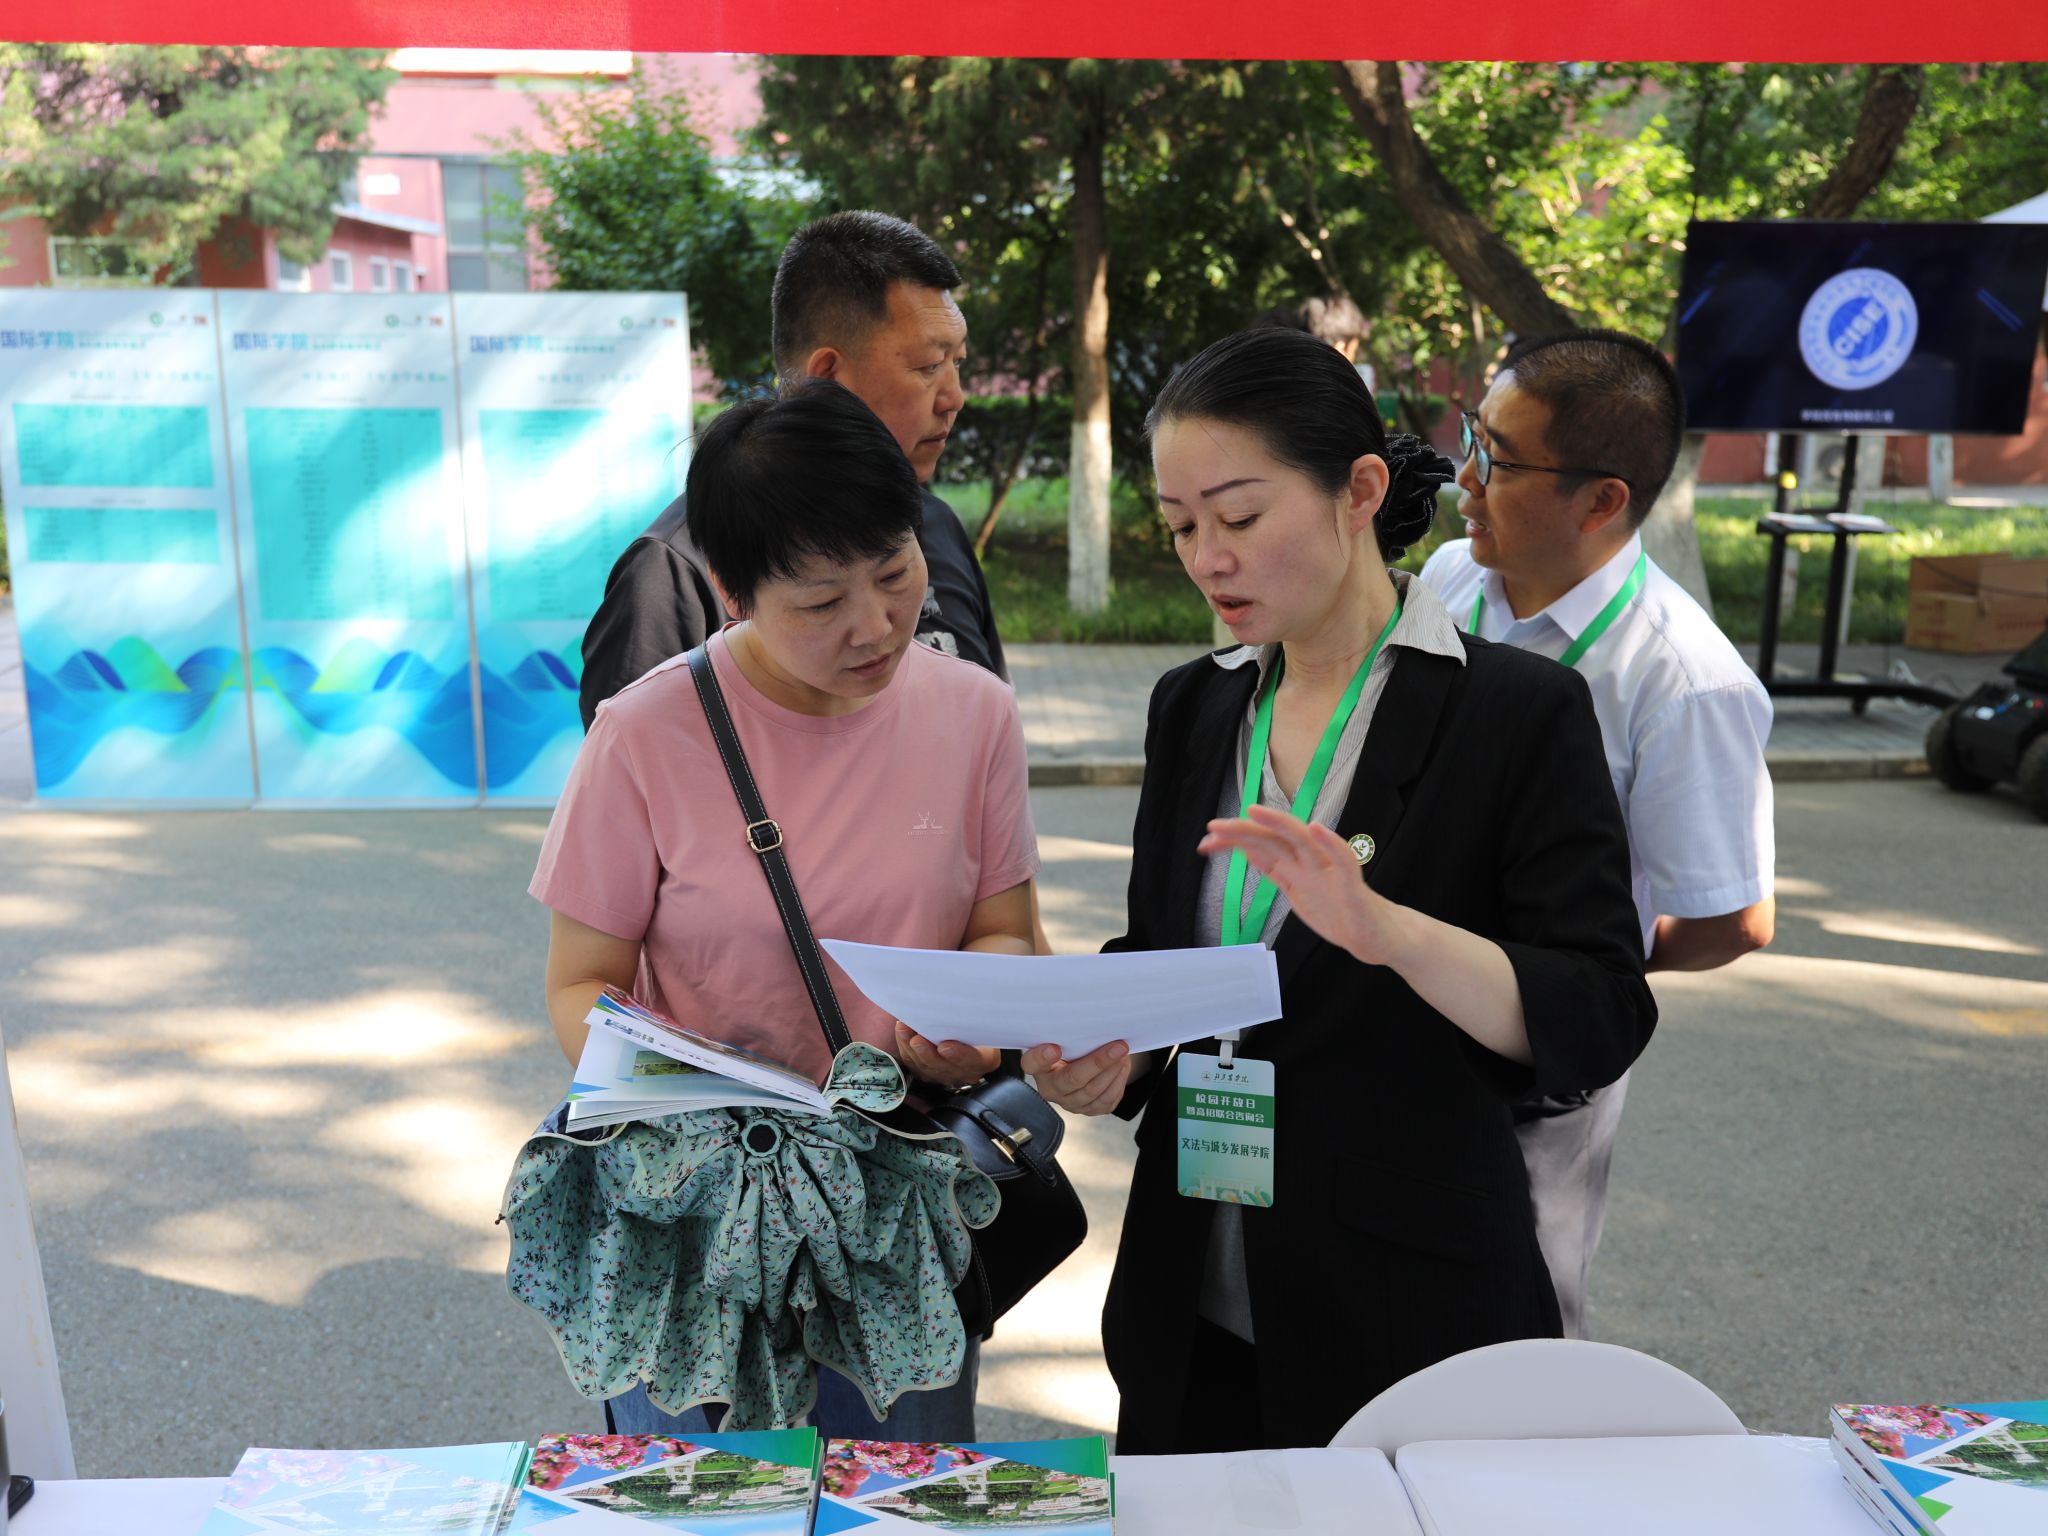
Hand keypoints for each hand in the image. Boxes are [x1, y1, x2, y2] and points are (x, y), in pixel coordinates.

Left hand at [894, 1023, 1000, 1090]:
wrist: (969, 1034)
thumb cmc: (978, 1024)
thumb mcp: (983, 1021)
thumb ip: (974, 1019)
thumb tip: (958, 1001)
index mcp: (985, 1060)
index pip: (973, 1060)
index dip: (959, 1055)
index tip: (945, 1047)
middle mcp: (965, 1073)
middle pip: (944, 1067)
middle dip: (927, 1053)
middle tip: (917, 1040)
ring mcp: (945, 1075)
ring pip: (925, 1067)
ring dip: (911, 1048)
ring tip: (903, 1030)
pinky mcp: (927, 1073)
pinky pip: (913, 1064)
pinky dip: (905, 1047)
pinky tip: (901, 1032)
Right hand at [1021, 1039, 1134, 1116]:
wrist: (1079, 1062)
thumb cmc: (1069, 1046)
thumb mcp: (1062, 1037)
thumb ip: (1067, 1034)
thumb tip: (1088, 1022)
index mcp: (1038, 1067)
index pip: (1032, 1063)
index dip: (1042, 1057)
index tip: (1054, 1048)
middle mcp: (1050, 1089)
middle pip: (1073, 1079)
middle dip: (1099, 1062)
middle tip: (1118, 1046)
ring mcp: (1069, 1103)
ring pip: (1093, 1092)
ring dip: (1113, 1072)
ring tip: (1123, 1054)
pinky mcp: (1088, 1110)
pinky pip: (1106, 1102)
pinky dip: (1118, 1082)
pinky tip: (1122, 1067)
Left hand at [1197, 804, 1413, 967]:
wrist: (1373, 937)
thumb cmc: (1337, 911)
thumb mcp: (1294, 890)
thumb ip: (1274, 869)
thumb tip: (1246, 851)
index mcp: (1295, 865)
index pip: (1258, 846)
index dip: (1232, 842)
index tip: (1205, 842)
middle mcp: (1309, 862)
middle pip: (1274, 838)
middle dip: (1243, 831)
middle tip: (1213, 827)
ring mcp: (1330, 871)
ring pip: (1304, 840)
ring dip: (1279, 824)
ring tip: (1254, 812)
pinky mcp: (1351, 883)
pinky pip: (1343, 859)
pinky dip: (1331, 842)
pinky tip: (1316, 829)